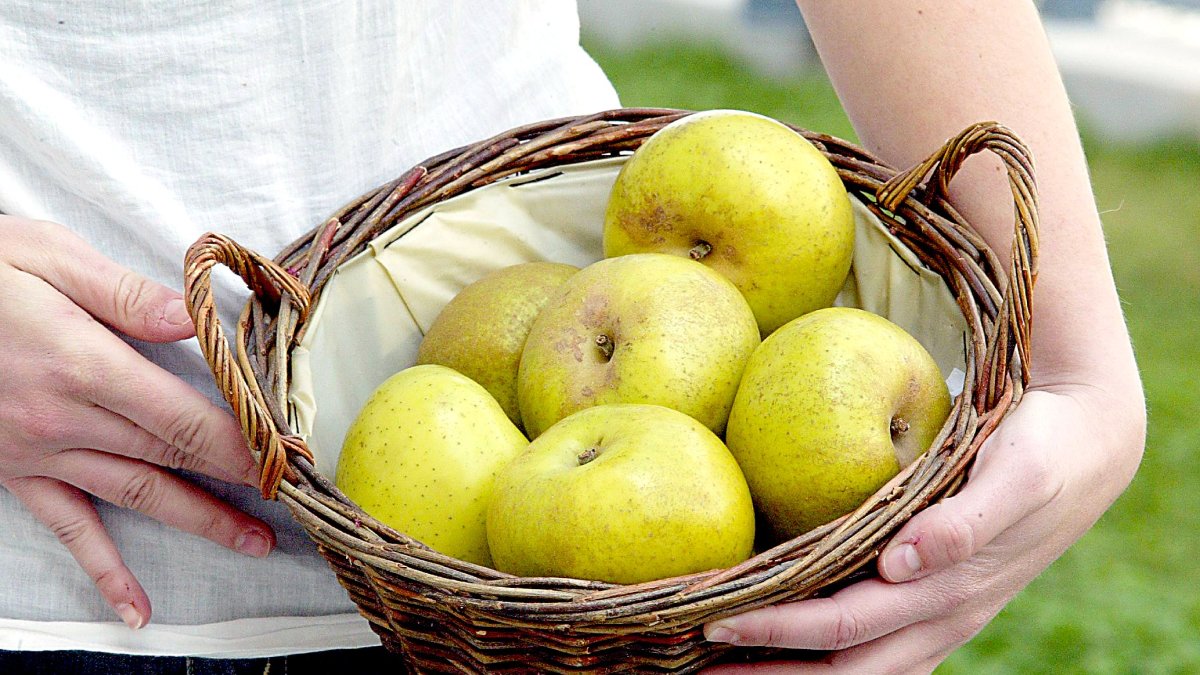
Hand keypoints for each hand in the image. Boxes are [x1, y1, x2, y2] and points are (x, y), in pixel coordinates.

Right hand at [0, 217, 275, 629]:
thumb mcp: (43, 255)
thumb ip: (122, 292)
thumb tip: (191, 317)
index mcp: (83, 362)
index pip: (184, 415)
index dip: (242, 439)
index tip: (290, 453)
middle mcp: (66, 419)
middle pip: (175, 455)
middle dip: (242, 477)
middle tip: (298, 495)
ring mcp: (41, 454)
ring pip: (139, 495)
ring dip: (202, 520)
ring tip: (257, 543)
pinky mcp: (18, 474)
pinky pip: (69, 530)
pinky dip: (105, 573)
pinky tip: (135, 610)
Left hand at [702, 381, 1144, 673]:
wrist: (1088, 444)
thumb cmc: (1042, 450)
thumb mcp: (1015, 474)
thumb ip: (963, 523)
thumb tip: (901, 564)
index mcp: (947, 591)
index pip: (842, 628)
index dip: (777, 630)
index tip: (714, 620)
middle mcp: (939, 616)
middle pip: (842, 669)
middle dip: (770, 674)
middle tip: (696, 660)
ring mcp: (941, 617)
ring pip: (858, 670)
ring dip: (794, 674)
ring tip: (729, 668)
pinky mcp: (939, 603)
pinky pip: (877, 650)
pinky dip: (826, 657)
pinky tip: (786, 647)